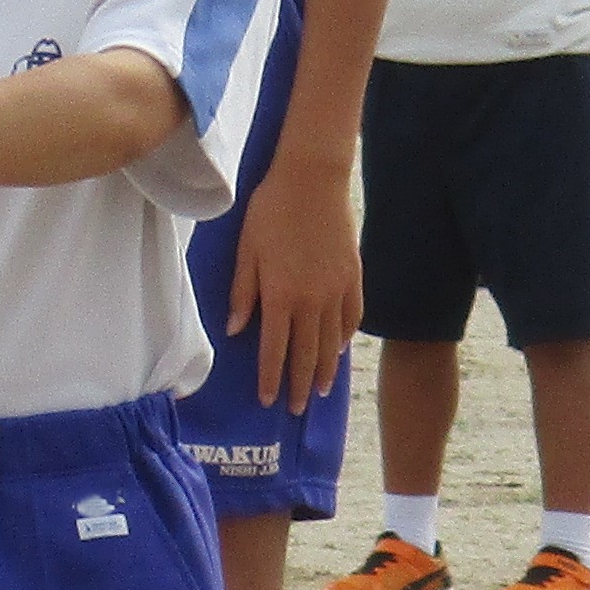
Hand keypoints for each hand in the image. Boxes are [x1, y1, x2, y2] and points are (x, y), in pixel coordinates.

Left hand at [238, 140, 361, 405]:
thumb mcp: (246, 250)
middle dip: (301, 385)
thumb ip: (243, 292)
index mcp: (281, 296)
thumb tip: (236, 330)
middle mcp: (311, 300)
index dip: (271, 378)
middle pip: (307, 354)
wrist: (312, 180)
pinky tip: (341, 349)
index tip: (268, 400)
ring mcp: (336, 290)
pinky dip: (346, 337)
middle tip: (298, 409)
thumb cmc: (271, 211)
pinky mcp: (353, 276)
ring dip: (326, 369)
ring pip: (332, 342)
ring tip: (322, 390)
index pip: (275, 349)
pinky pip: (352, 317)